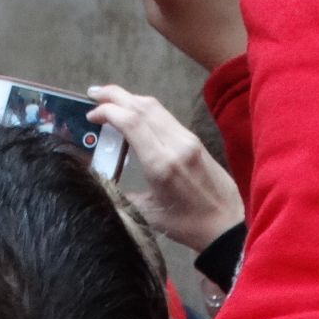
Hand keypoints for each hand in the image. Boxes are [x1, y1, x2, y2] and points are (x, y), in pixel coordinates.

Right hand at [87, 84, 243, 252]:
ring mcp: (187, 139)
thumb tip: (99, 181)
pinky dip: (144, 109)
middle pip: (143, 106)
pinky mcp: (194, 139)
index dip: (108, 112)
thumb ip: (121, 195)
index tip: (90, 115)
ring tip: (108, 100)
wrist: (228, 223)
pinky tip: (133, 114)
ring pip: (155, 107)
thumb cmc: (187, 225)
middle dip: (115, 95)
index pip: (132, 122)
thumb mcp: (148, 214)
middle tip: (93, 93)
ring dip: (130, 99)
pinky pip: (165, 116)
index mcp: (162, 164)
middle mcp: (176, 144)